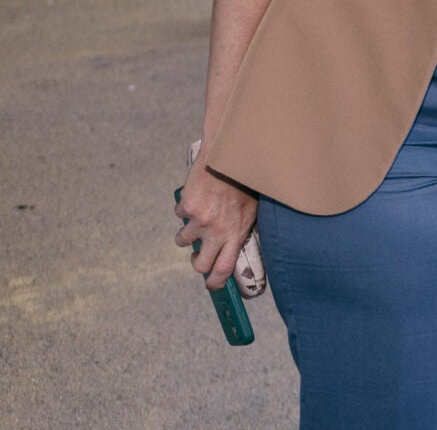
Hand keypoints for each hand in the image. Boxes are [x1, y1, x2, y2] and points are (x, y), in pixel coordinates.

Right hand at [174, 159, 258, 289]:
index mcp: (236, 232)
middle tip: (200, 258)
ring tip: (198, 221)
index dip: (216, 281)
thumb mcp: (253, 207)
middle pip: (200, 263)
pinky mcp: (186, 206)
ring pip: (183, 240)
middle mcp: (216, 230)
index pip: (224, 268)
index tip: (212, 285)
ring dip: (188, 234)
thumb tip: (238, 241)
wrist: (232, 155)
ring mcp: (199, 219)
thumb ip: (243, 226)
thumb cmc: (248, 180)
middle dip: (198, 263)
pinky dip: (185, 209)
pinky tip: (196, 197)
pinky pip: (180, 214)